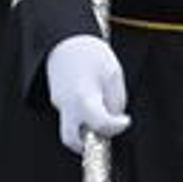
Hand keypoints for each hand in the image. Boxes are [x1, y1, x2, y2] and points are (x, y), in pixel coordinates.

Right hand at [46, 35, 130, 154]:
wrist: (65, 36)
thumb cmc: (89, 52)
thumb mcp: (113, 73)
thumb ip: (116, 100)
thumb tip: (114, 116)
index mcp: (83, 98)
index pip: (100, 126)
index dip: (116, 127)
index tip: (125, 120)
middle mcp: (66, 105)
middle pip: (72, 140)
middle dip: (88, 144)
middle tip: (106, 132)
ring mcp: (59, 102)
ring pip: (70, 127)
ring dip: (85, 129)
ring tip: (101, 114)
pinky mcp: (57, 97)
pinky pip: (69, 114)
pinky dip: (81, 115)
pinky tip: (92, 99)